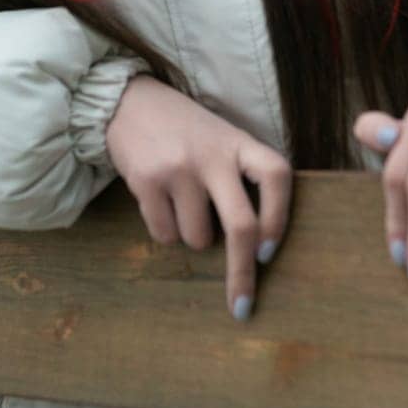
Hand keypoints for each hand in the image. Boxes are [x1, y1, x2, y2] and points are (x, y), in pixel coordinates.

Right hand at [105, 75, 292, 319]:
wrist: (129, 102)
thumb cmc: (186, 130)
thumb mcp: (222, 139)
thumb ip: (240, 175)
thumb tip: (254, 247)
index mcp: (238, 142)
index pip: (276, 176)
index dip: (278, 219)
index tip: (268, 253)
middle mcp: (212, 155)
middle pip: (241, 225)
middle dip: (243, 273)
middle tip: (242, 305)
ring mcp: (178, 168)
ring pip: (197, 239)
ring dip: (192, 235)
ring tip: (181, 202)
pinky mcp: (146, 181)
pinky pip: (164, 235)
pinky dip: (165, 231)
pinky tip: (160, 202)